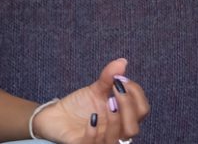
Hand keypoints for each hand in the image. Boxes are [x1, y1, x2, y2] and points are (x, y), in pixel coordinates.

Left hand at [34, 58, 149, 143]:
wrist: (55, 115)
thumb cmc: (79, 105)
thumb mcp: (95, 89)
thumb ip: (109, 77)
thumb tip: (122, 61)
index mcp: (123, 118)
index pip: (142, 110)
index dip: (136, 94)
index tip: (121, 78)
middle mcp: (116, 132)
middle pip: (133, 127)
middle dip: (128, 107)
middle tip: (116, 89)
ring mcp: (100, 139)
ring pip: (117, 138)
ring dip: (115, 120)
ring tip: (108, 102)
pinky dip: (94, 132)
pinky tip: (91, 118)